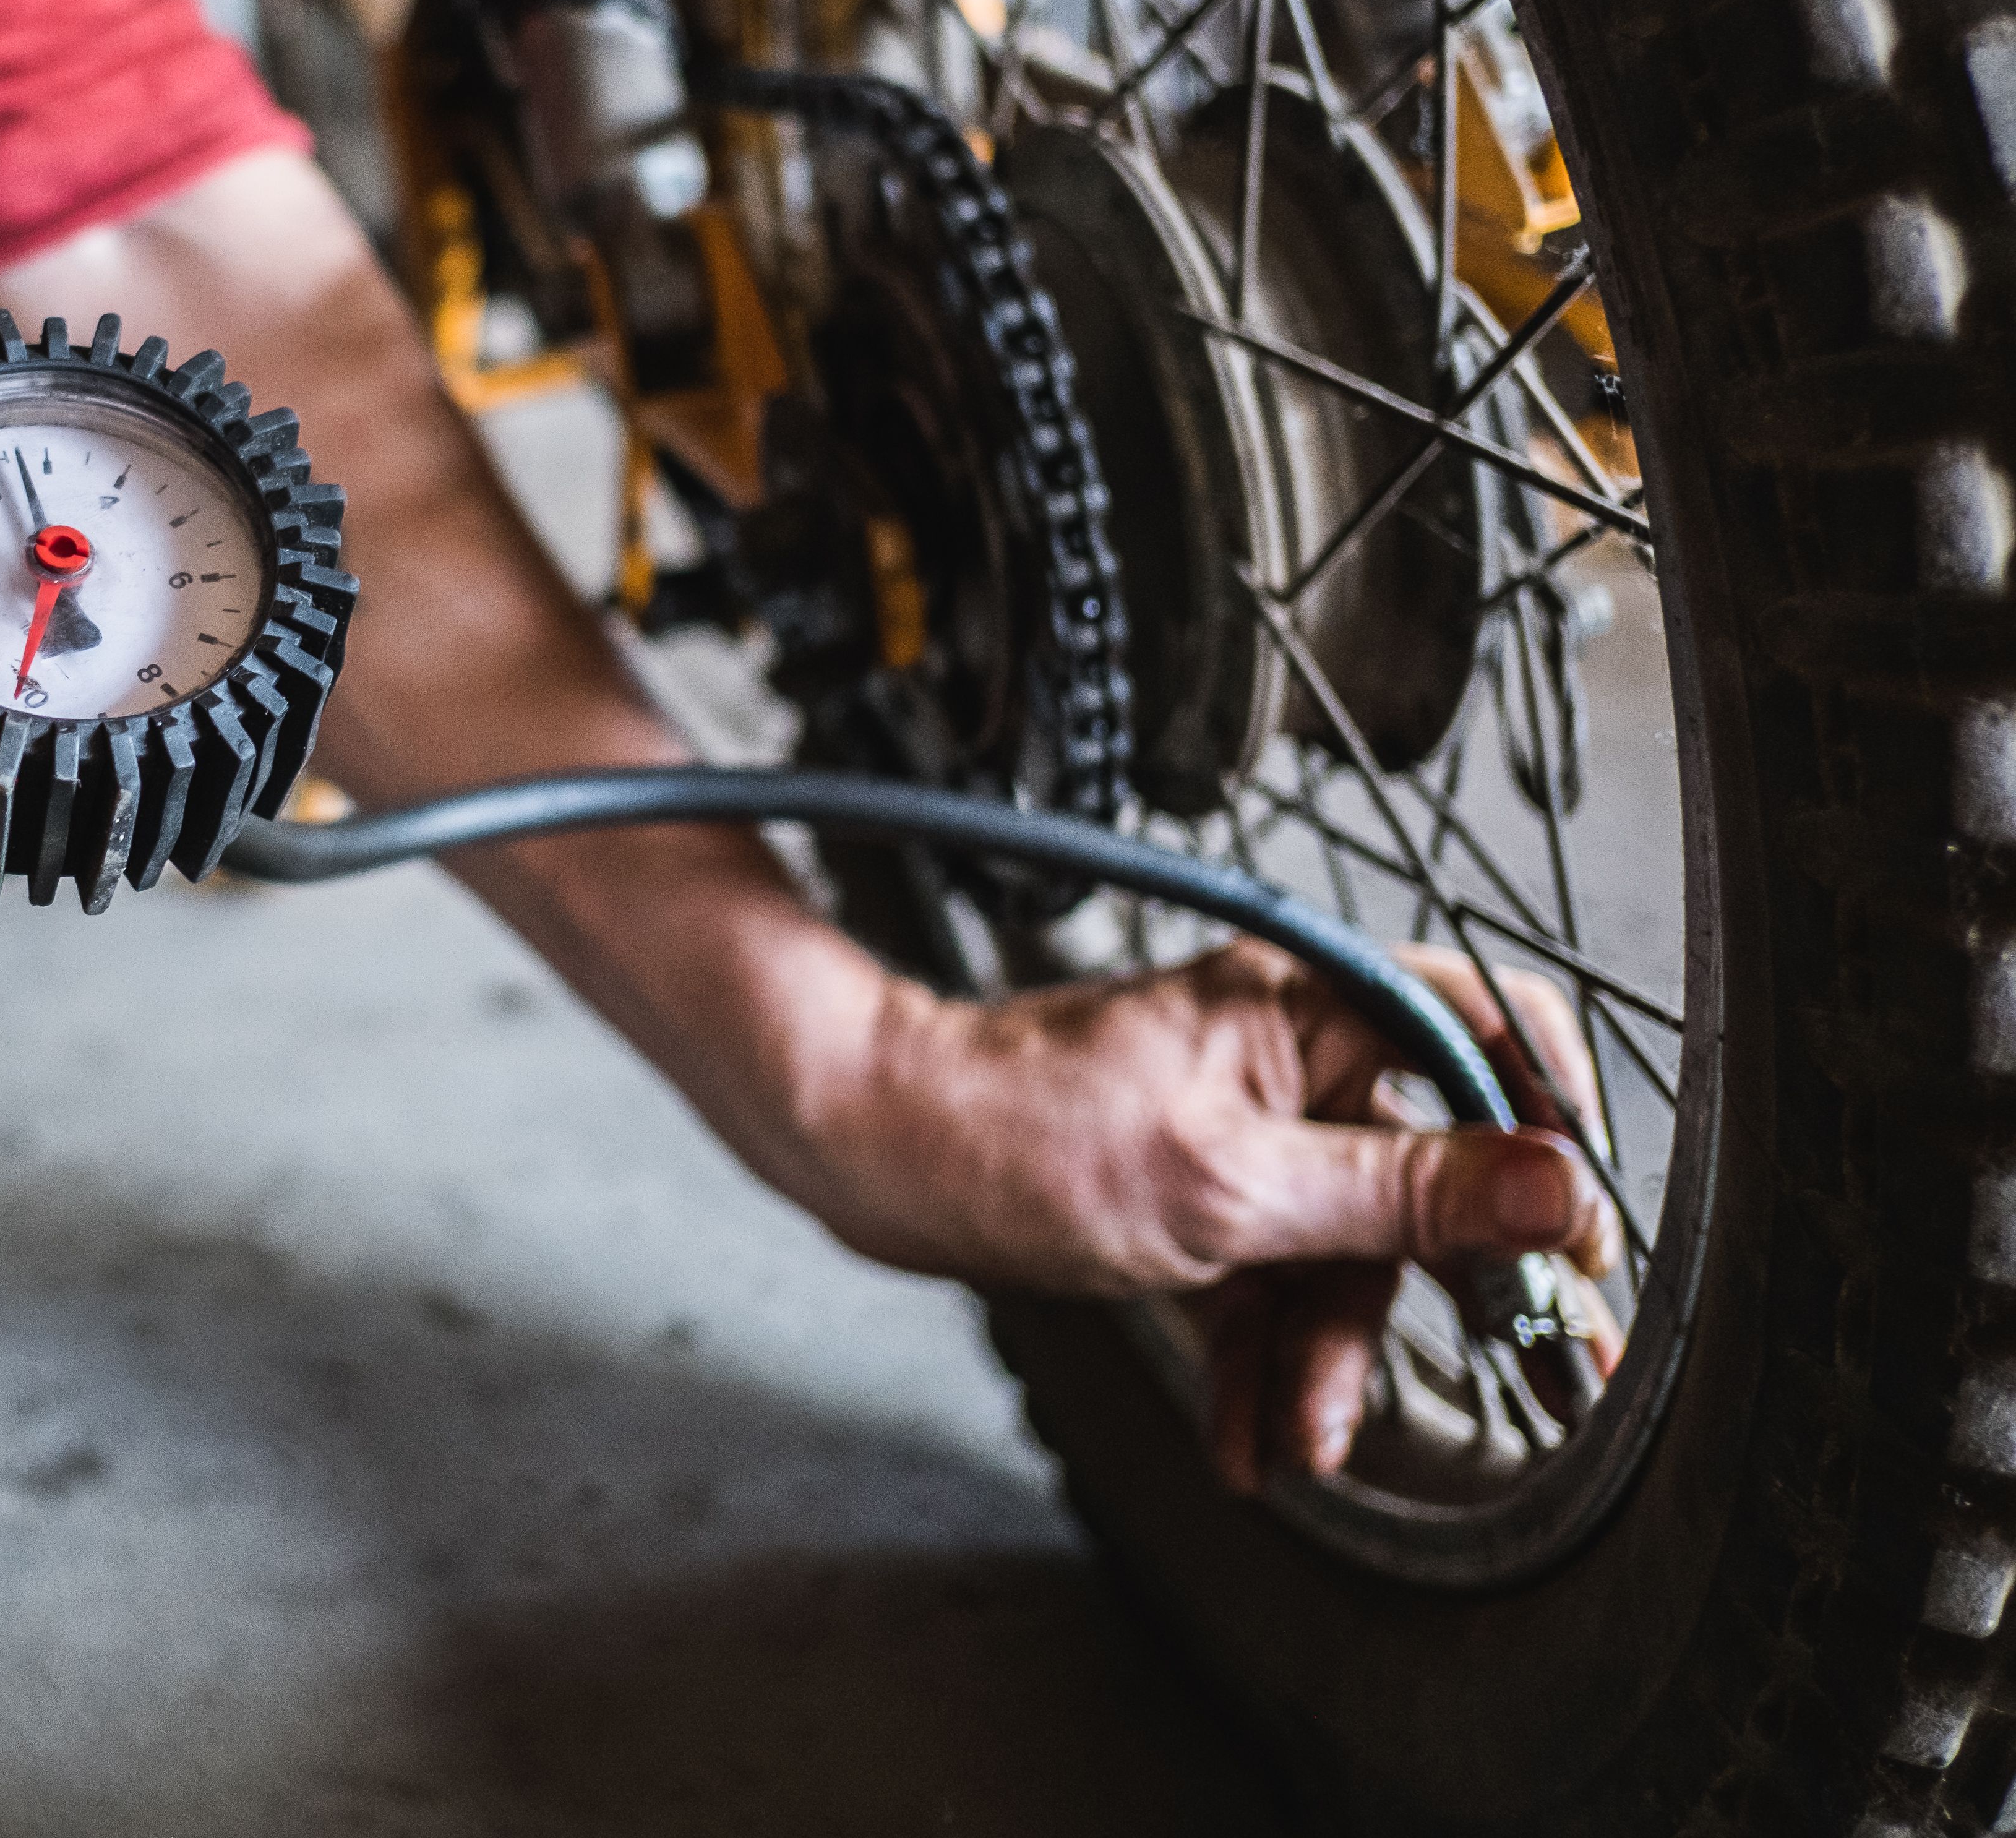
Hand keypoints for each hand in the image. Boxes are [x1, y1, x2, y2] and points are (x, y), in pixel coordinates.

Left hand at [776, 939, 1616, 1489]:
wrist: (872, 1150)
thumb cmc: (1020, 1132)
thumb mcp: (1233, 1186)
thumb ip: (1401, 1196)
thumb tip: (1556, 1188)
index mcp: (1315, 1005)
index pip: (1493, 1039)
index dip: (1553, 1142)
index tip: (1578, 1250)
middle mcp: (1292, 1056)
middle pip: (1428, 1175)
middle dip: (1449, 1294)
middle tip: (1535, 1385)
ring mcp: (1245, 1127)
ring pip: (1341, 1251)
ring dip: (1326, 1358)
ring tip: (1300, 1445)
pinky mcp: (1199, 1192)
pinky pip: (1267, 1279)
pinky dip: (1259, 1358)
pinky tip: (1247, 1439)